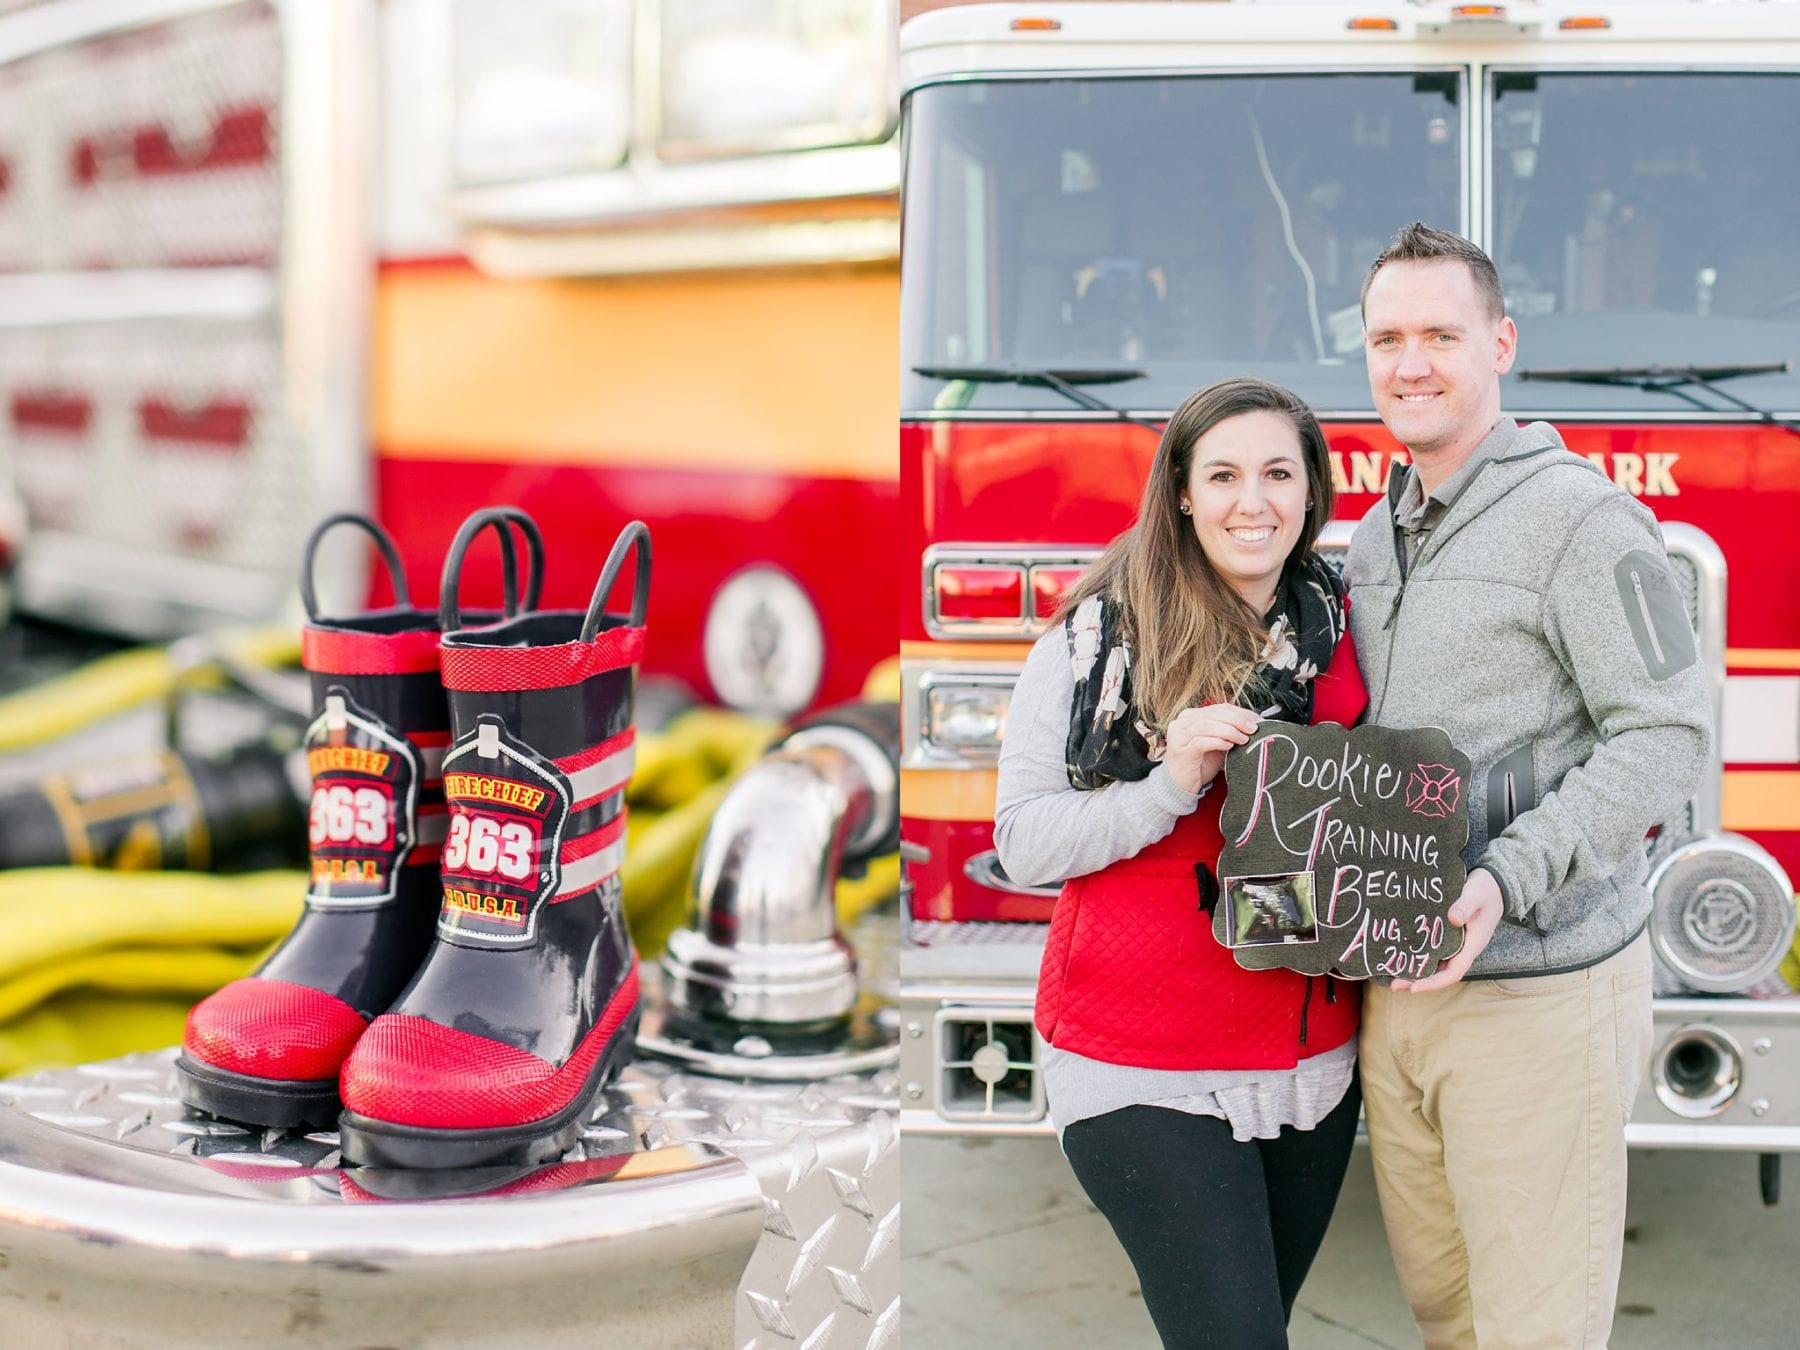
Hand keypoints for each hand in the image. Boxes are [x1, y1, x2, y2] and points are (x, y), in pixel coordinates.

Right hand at [1163, 704, 1260, 795]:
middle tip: (1253, 729)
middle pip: (1213, 714)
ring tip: (1243, 739)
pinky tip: (1229, 746)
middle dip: (1237, 720)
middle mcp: (1182, 722)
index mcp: (1191, 716)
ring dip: (1229, 731)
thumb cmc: (1201, 763)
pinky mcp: (1181, 751)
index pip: (1218, 708)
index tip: (1257, 720)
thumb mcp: (1217, 743)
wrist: (1181, 785)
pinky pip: (1200, 742)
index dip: (1239, 712)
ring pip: (1206, 726)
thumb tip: (1253, 724)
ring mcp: (1179, 737)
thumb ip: (1228, 731)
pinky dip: (1218, 742)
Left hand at [1390, 868, 1503, 992]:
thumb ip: (1465, 906)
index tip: (1414, 987)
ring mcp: (1457, 943)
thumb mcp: (1476, 895)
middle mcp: (1464, 949)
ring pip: (1437, 963)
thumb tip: (1453, 919)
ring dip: (1417, 970)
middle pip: (1441, 973)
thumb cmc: (1486, 889)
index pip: (1454, 973)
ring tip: (1393, 974)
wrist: (1494, 883)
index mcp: (1473, 945)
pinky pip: (1435, 951)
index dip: (1434, 982)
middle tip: (1395, 985)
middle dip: (1419, 981)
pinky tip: (1403, 953)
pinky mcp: (1450, 935)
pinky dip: (1420, 955)